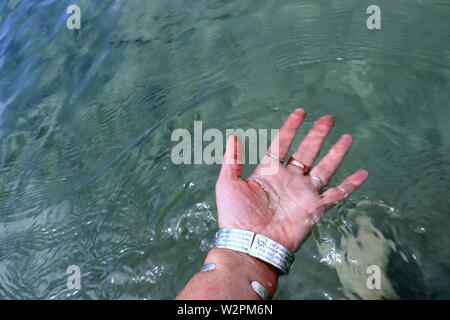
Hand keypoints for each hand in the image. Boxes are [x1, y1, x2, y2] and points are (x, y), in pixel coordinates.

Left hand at [215, 109, 368, 251]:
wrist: (250, 244)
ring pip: (325, 168)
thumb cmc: (236, 216)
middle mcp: (289, 180)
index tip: (301, 112)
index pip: (283, 144)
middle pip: (307, 152)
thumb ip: (232, 161)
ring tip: (347, 137)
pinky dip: (351, 185)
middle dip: (318, 135)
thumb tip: (234, 137)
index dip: (291, 128)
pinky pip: (337, 194)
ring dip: (336, 153)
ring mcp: (303, 194)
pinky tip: (363, 173)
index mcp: (269, 172)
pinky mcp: (315, 209)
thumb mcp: (228, 184)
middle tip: (329, 118)